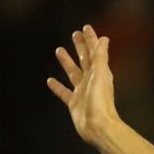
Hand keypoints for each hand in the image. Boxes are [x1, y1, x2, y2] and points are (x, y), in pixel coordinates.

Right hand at [46, 24, 118, 145]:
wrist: (98, 126)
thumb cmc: (101, 101)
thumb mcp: (101, 74)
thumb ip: (101, 57)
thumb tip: (104, 39)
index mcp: (99, 72)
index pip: (95, 51)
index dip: (90, 39)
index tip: (85, 27)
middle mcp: (91, 80)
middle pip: (84, 59)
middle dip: (80, 46)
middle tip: (74, 34)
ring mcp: (82, 92)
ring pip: (72, 72)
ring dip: (67, 62)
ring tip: (59, 50)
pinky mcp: (74, 103)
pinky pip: (64, 92)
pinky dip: (57, 87)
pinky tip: (50, 80)